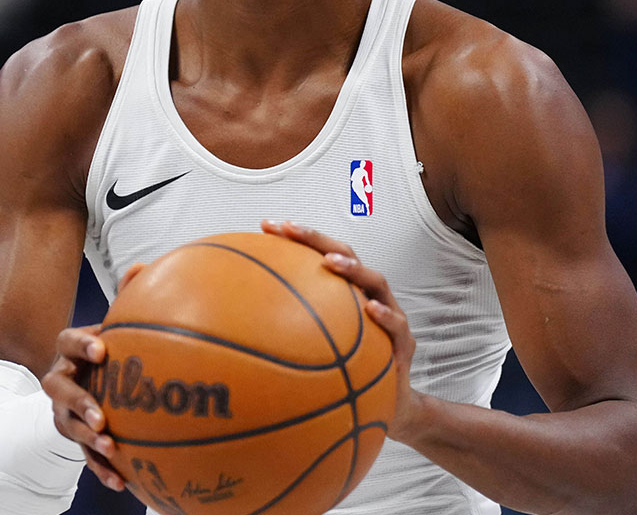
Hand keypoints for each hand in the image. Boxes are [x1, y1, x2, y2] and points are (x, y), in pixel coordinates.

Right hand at [41, 263, 146, 492]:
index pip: (66, 341)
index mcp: (70, 351)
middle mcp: (60, 379)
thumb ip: (126, 299)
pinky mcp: (73, 435)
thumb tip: (142, 266)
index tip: (102, 349)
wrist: (84, 383)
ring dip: (87, 439)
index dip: (81, 344)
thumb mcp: (114, 327)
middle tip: (101, 416)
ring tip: (110, 448)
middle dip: (78, 402)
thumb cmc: (106, 353)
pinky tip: (121, 482)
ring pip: (67, 424)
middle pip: (58, 389)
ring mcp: (63, 410)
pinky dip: (100, 468)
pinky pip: (83, 456)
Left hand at [260, 220, 425, 439]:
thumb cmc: (346, 377)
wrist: (390, 410)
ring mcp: (390, 317)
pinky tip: (370, 310)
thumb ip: (285, 340)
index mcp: (345, 295)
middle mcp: (368, 297)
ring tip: (331, 262)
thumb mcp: (313, 357)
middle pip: (346, 256)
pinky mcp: (404, 345)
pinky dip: (384, 316)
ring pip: (377, 282)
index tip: (265, 225)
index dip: (296, 238)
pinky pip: (397, 327)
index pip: (320, 256)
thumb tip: (232, 336)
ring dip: (354, 269)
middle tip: (290, 228)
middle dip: (318, 239)